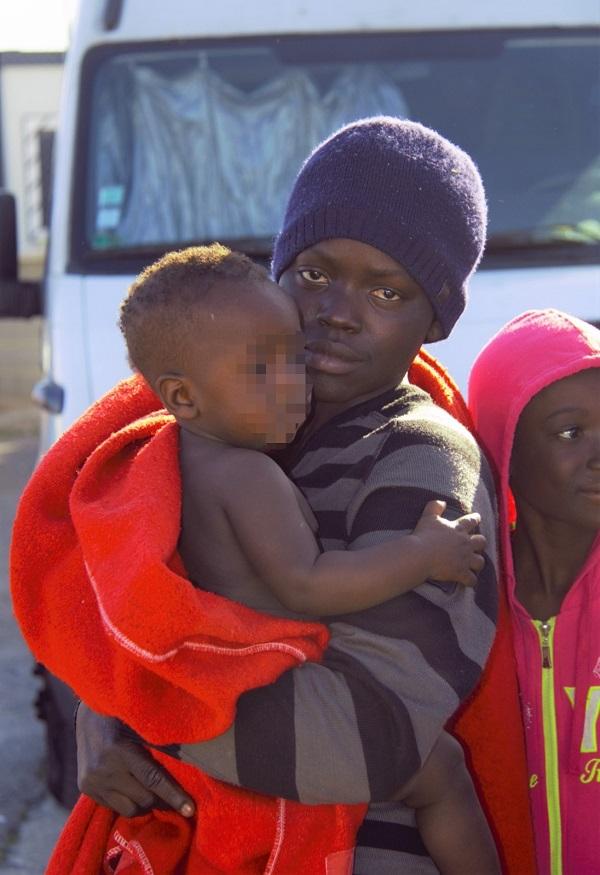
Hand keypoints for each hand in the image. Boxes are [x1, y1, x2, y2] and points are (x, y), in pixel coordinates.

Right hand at [76, 701, 194, 817]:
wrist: (89, 715)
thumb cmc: (123, 716)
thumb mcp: (140, 725)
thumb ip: (157, 746)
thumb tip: (187, 769)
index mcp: (120, 750)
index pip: (152, 779)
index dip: (173, 795)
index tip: (190, 809)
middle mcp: (105, 770)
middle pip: (144, 798)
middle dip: (161, 799)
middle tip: (173, 795)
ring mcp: (93, 782)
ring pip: (129, 809)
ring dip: (144, 804)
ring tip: (152, 792)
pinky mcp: (86, 789)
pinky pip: (114, 807)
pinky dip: (128, 801)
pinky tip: (133, 789)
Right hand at [413, 500, 485, 586]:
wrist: (420, 555)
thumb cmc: (423, 535)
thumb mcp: (428, 517)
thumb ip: (435, 507)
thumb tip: (442, 502)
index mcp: (458, 529)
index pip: (471, 521)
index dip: (475, 519)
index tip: (478, 517)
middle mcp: (465, 544)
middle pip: (481, 542)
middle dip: (480, 543)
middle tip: (476, 545)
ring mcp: (465, 559)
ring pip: (480, 562)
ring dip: (477, 563)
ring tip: (474, 565)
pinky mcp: (461, 573)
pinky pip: (472, 580)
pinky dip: (471, 581)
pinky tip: (469, 582)